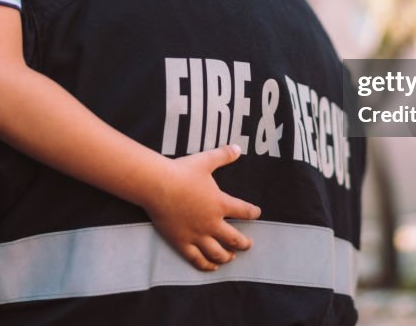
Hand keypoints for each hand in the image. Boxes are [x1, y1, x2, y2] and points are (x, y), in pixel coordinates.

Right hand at [143, 144, 260, 271]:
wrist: (158, 185)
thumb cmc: (182, 172)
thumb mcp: (205, 160)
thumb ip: (223, 155)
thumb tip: (237, 147)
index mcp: (220, 203)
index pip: (244, 211)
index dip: (252, 212)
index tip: (257, 213)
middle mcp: (212, 222)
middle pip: (234, 238)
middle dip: (244, 243)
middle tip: (248, 245)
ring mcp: (197, 234)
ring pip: (217, 252)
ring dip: (227, 256)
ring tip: (231, 257)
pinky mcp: (181, 242)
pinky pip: (197, 258)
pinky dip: (206, 265)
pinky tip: (211, 267)